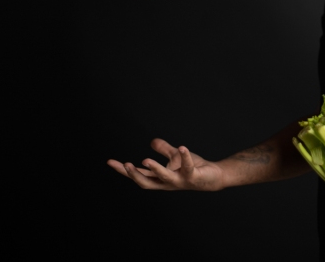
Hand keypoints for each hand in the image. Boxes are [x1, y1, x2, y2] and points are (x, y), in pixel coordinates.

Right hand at [107, 138, 223, 190]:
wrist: (214, 176)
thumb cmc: (194, 168)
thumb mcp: (176, 157)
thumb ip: (165, 150)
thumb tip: (152, 141)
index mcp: (160, 178)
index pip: (139, 175)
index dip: (124, 171)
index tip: (110, 162)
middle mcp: (168, 183)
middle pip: (147, 182)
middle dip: (135, 175)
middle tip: (125, 164)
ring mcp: (180, 181)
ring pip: (164, 178)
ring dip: (155, 169)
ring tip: (145, 160)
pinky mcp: (193, 176)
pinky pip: (188, 167)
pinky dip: (184, 157)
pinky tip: (182, 147)